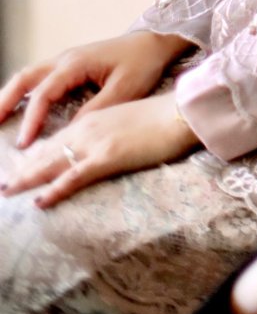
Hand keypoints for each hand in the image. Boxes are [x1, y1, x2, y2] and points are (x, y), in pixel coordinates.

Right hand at [0, 31, 193, 147]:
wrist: (155, 42)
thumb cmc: (142, 64)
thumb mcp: (124, 90)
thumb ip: (96, 110)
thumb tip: (70, 132)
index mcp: (76, 63)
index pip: (44, 93)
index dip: (32, 119)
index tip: (24, 144)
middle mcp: (66, 59)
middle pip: (25, 78)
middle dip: (5, 102)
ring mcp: (66, 60)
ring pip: (29, 76)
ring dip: (11, 96)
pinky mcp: (71, 66)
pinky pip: (40, 79)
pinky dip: (24, 93)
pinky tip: (19, 110)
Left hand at [0, 91, 198, 208]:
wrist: (182, 112)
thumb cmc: (163, 117)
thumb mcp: (130, 121)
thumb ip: (111, 132)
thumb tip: (101, 148)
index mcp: (95, 118)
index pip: (58, 138)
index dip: (37, 154)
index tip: (21, 167)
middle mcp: (89, 127)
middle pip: (49, 150)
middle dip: (24, 168)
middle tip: (5, 184)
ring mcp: (96, 142)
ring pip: (54, 162)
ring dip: (29, 178)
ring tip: (9, 191)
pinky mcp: (107, 157)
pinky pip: (74, 176)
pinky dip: (55, 189)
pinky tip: (41, 201)